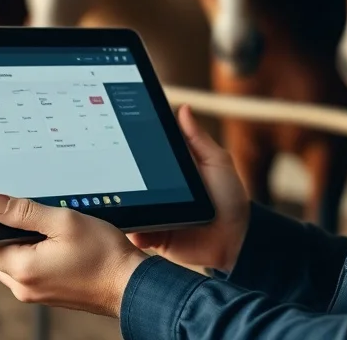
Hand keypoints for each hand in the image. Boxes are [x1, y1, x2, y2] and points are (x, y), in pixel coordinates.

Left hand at [0, 194, 146, 317]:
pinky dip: (36, 257)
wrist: (129, 284)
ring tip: (51, 232)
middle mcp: (24, 286)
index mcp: (23, 268)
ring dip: (23, 246)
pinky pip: (30, 273)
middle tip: (36, 219)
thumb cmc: (103, 254)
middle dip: (8, 235)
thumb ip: (25, 212)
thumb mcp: (64, 221)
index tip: (6, 211)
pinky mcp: (49, 295)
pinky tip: (59, 246)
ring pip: (13, 264)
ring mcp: (36, 294)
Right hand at [128, 105, 249, 273]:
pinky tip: (131, 226)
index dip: (130, 145)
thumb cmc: (230, 198)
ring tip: (114, 198)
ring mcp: (155, 213)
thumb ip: (198, 139)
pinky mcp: (155, 236)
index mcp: (170, 170)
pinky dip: (131, 230)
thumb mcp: (217, 163)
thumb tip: (183, 108)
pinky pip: (136, 232)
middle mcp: (158, 190)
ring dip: (121, 204)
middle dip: (119, 175)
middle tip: (110, 169)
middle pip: (130, 180)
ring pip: (129, 206)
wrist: (236, 240)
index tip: (116, 134)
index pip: (145, 153)